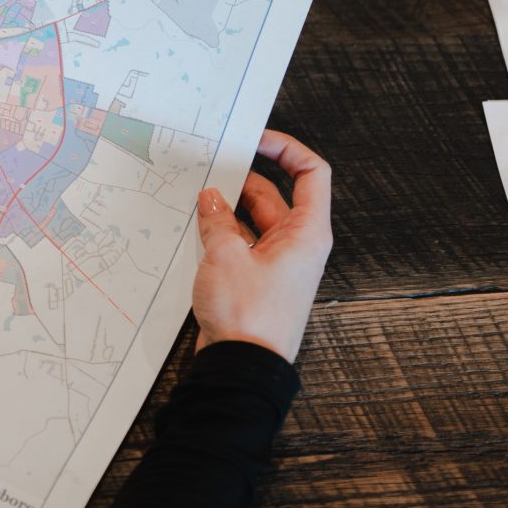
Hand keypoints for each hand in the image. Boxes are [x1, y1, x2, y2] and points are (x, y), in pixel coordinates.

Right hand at [191, 130, 332, 363]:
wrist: (243, 367)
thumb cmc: (249, 316)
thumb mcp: (225, 256)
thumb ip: (217, 219)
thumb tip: (210, 198)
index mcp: (306, 232)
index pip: (311, 174)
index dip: (286, 150)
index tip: (256, 139)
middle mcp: (297, 244)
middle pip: (274, 194)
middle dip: (242, 179)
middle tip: (209, 167)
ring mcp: (276, 263)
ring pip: (253, 219)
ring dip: (227, 207)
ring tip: (196, 196)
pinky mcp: (255, 279)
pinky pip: (240, 243)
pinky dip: (221, 232)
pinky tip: (196, 227)